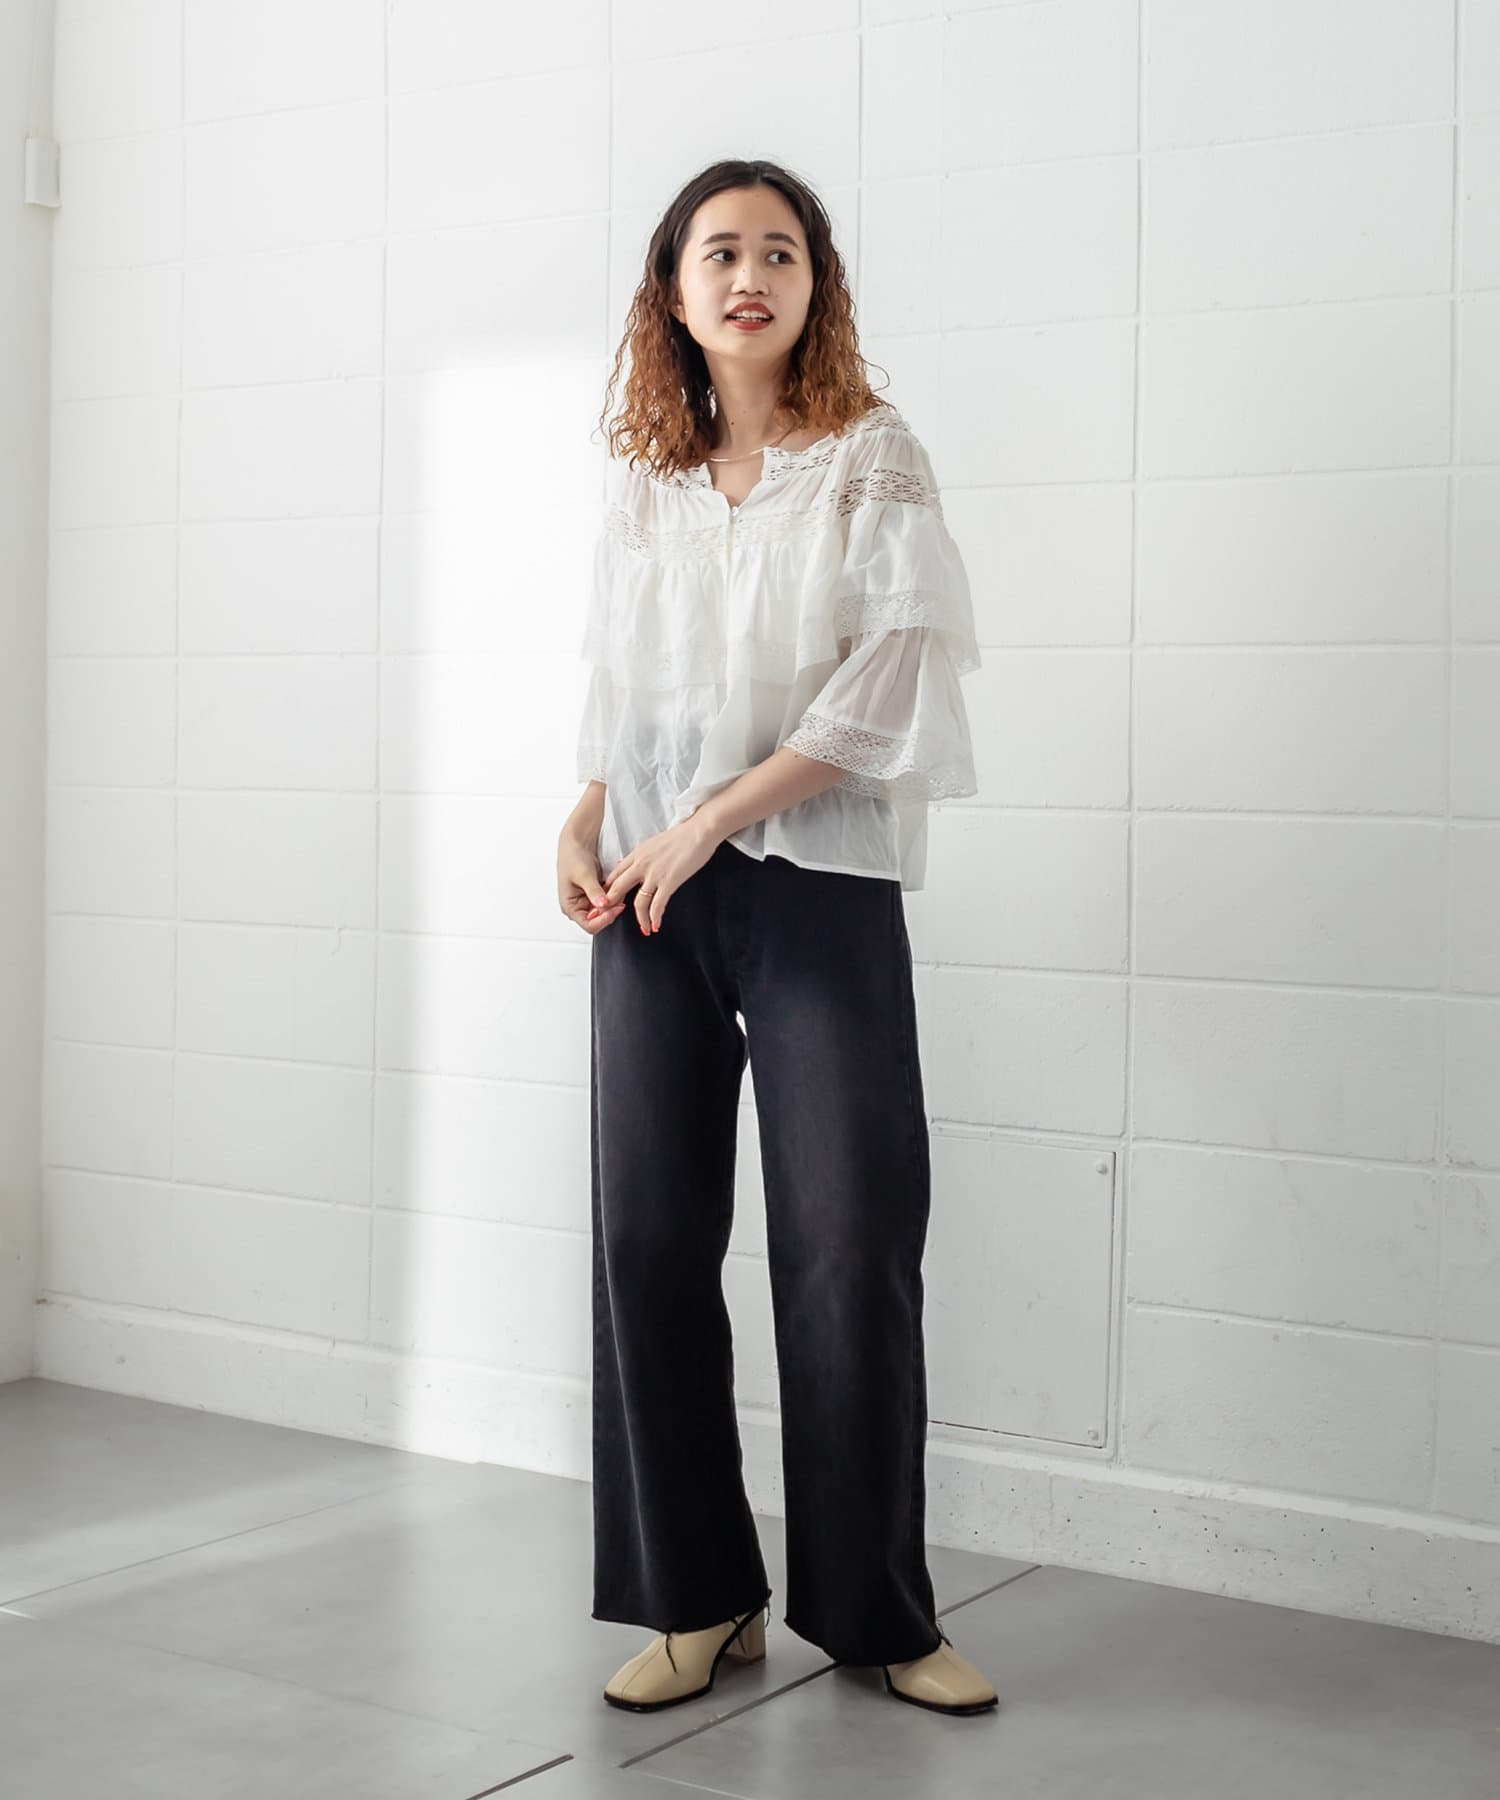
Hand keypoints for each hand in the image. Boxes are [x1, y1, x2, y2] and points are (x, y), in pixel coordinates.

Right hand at [557, 832, 627, 935]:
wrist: (577, 843)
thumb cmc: (573, 857)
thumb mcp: (584, 875)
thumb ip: (594, 892)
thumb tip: (602, 905)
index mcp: (570, 907)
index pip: (589, 925)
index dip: (603, 920)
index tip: (614, 909)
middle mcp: (578, 908)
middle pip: (599, 921)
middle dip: (610, 911)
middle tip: (620, 900)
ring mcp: (588, 902)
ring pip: (605, 912)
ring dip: (613, 904)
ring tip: (618, 891)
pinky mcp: (596, 896)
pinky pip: (608, 902)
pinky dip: (614, 897)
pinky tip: (616, 888)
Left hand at [599, 816, 718, 935]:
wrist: (699, 831)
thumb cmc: (682, 836)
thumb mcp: (654, 843)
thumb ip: (644, 856)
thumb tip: (638, 866)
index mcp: (637, 854)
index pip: (614, 874)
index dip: (608, 890)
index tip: (608, 902)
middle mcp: (641, 864)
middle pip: (618, 889)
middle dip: (614, 906)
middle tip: (614, 918)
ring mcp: (654, 874)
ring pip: (638, 903)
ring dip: (641, 919)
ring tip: (644, 928)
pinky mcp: (669, 882)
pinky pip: (657, 905)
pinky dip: (655, 918)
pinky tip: (656, 925)